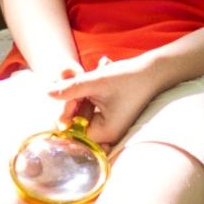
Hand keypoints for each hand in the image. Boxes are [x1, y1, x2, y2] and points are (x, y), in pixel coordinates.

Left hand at [47, 52, 173, 146]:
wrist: (155, 70)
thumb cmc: (129, 77)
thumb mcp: (96, 82)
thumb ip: (71, 88)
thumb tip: (47, 93)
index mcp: (105, 132)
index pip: (72, 129)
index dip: (65, 110)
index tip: (68, 92)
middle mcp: (107, 134)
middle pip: (76, 120)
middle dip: (75, 97)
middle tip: (79, 75)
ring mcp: (109, 125)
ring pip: (83, 110)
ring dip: (84, 90)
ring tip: (98, 69)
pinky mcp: (110, 116)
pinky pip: (92, 106)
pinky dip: (92, 91)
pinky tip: (102, 71)